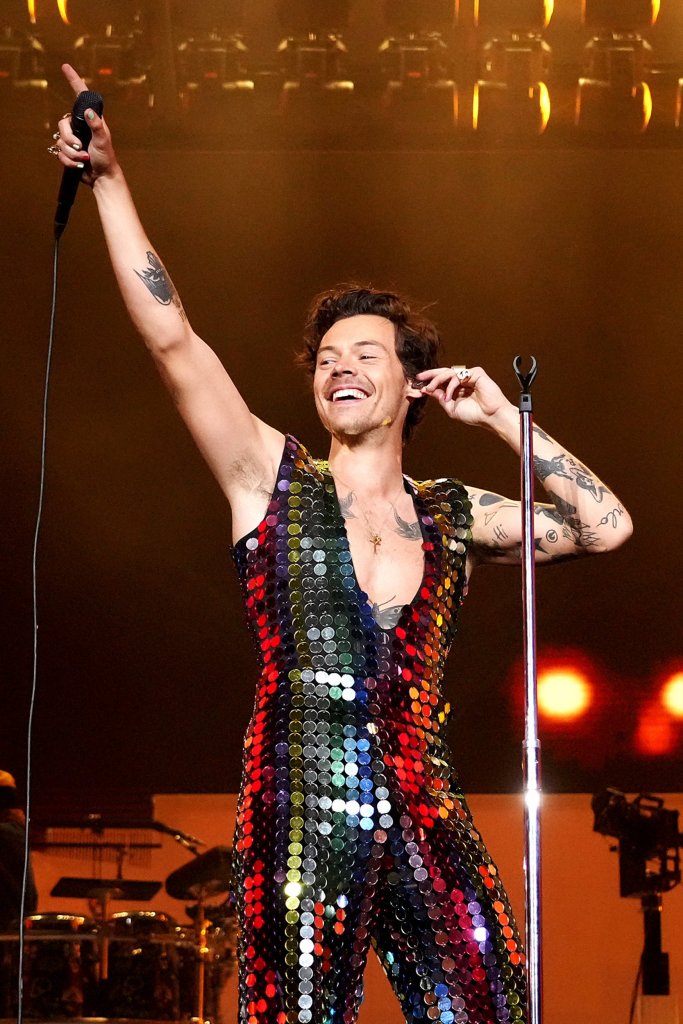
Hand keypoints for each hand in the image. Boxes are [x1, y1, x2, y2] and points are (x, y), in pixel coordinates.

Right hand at [53, 63, 117, 186]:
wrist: (101, 177)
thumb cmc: (106, 158)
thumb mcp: (103, 141)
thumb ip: (96, 126)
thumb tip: (88, 112)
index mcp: (90, 119)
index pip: (80, 96)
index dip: (73, 80)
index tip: (66, 66)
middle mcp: (80, 126)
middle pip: (62, 125)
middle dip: (70, 139)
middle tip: (82, 148)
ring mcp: (73, 138)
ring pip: (60, 140)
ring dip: (71, 153)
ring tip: (84, 159)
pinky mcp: (68, 150)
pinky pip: (59, 152)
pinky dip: (68, 160)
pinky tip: (79, 164)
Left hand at [414, 365, 514, 429]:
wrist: (490, 417)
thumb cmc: (474, 414)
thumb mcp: (451, 407)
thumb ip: (440, 397)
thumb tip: (428, 390)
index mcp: (458, 388)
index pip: (442, 381)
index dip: (431, 381)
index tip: (418, 383)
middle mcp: (463, 381)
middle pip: (444, 373)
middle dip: (430, 375)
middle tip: (419, 377)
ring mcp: (470, 376)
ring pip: (449, 372)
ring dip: (437, 380)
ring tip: (430, 389)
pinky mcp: (476, 373)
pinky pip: (459, 375)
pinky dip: (451, 385)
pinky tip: (449, 395)